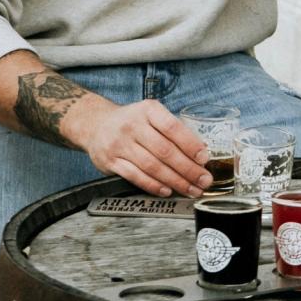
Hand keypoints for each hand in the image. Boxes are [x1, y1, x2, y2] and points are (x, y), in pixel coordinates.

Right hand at [68, 95, 213, 197]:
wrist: (96, 124)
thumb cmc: (132, 121)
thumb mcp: (151, 115)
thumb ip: (172, 130)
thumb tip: (200, 151)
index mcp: (148, 110)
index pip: (172, 127)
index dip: (190, 144)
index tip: (204, 158)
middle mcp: (133, 125)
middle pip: (165, 151)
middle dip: (188, 169)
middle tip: (203, 180)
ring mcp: (120, 144)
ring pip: (152, 166)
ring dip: (175, 181)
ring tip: (191, 189)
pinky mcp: (111, 161)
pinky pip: (136, 176)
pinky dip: (154, 186)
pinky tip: (167, 190)